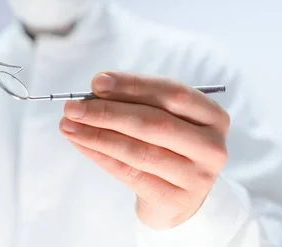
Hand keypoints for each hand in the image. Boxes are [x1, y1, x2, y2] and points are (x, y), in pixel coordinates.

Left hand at [60, 72, 229, 229]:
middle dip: (107, 112)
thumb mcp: (161, 117)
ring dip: (97, 135)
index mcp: (212, 116)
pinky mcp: (176, 200)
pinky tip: (80, 143)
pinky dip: (100, 155)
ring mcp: (197, 177)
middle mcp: (211, 146)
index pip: (172, 93)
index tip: (97, 82)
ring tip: (68, 125)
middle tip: (73, 106)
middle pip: (154, 122)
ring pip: (138, 150)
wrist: (178, 197)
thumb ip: (135, 100)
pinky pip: (129, 173)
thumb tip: (98, 87)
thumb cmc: (166, 145)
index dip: (133, 85)